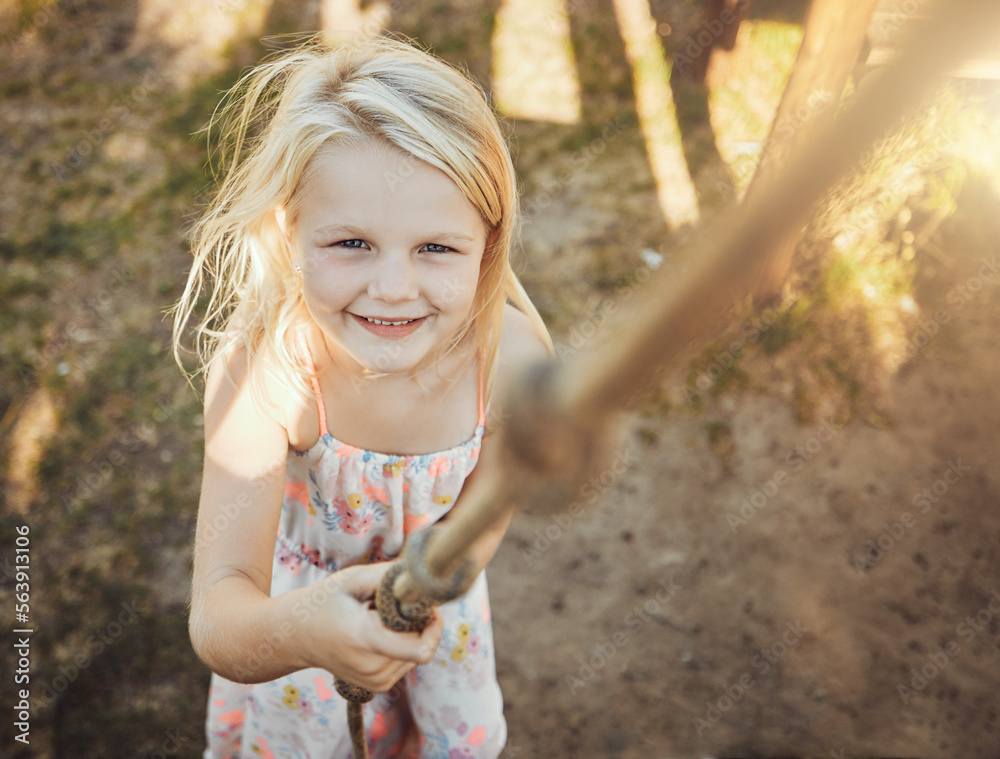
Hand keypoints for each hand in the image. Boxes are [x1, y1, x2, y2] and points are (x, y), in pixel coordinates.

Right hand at [294, 562, 443, 691]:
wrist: (297, 635)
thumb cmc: (325, 602)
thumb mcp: (353, 579)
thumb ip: (390, 576)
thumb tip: (422, 572)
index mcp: (366, 640)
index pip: (421, 649)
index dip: (433, 626)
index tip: (425, 606)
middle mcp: (373, 668)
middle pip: (421, 645)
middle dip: (418, 622)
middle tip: (393, 606)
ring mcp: (375, 681)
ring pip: (417, 654)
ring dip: (410, 634)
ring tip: (380, 620)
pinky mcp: (378, 686)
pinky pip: (407, 661)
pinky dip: (402, 645)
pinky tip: (379, 633)